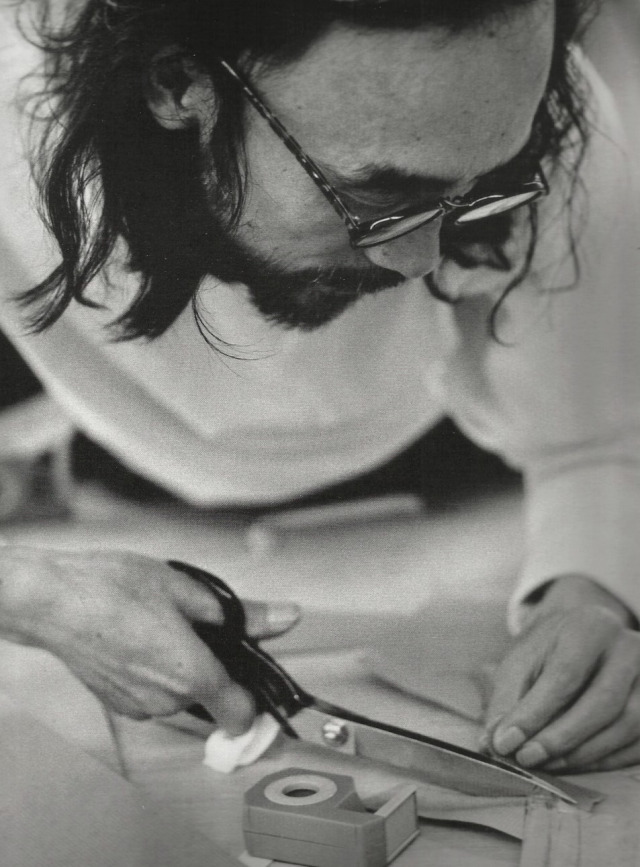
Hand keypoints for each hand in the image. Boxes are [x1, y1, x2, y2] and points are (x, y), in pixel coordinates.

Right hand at [0, 546, 298, 732]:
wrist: (49, 601)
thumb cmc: (114, 589)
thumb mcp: (186, 589)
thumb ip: (242, 613)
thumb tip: (289, 617)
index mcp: (192, 676)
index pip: (241, 715)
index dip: (255, 696)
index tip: (254, 671)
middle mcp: (167, 702)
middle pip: (212, 695)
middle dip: (214, 662)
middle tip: (196, 620)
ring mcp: (138, 707)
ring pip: (181, 692)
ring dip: (183, 665)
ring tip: (160, 622)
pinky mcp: (117, 703)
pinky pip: (154, 692)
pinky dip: (157, 670)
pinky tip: (139, 636)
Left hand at [481, 575, 639, 772]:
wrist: (586, 636)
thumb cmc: (550, 650)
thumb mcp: (522, 661)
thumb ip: (508, 700)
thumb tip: (495, 743)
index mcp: (590, 627)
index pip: (565, 675)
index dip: (535, 714)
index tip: (507, 743)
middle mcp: (629, 648)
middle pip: (603, 703)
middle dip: (561, 738)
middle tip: (527, 758)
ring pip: (626, 725)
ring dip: (583, 754)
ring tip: (546, 764)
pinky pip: (639, 741)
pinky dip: (606, 760)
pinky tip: (574, 764)